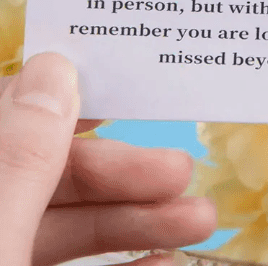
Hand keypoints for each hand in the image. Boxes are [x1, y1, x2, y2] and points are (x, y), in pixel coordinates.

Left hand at [0, 52, 216, 265]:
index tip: (125, 84)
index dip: (66, 98)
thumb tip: (53, 69)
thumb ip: (22, 160)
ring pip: (71, 226)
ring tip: (200, 221)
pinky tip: (164, 261)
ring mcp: (5, 257)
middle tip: (182, 170)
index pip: (10, 118)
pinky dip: (126, 265)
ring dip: (140, 219)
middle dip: (125, 171)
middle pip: (53, 176)